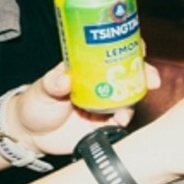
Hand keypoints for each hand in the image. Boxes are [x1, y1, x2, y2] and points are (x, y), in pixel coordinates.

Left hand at [12, 62, 160, 155]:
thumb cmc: (35, 105)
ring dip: (135, 100)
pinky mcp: (105, 125)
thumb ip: (52, 83)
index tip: (140, 49)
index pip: (113, 53)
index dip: (130, 48)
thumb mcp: (41, 89)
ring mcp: (106, 104)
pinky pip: (122, 121)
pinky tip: (119, 122)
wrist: (31, 136)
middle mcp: (101, 85)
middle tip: (152, 80)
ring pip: (130, 98)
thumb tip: (65, 79)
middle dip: (145, 75)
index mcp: (88, 69)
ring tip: (125, 109)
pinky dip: (124, 120)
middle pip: (131, 75)